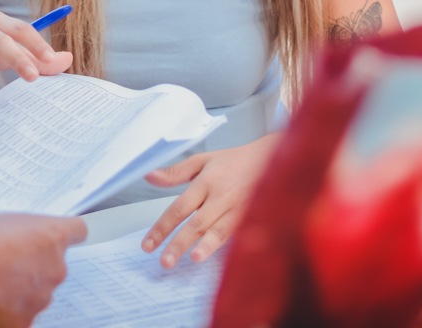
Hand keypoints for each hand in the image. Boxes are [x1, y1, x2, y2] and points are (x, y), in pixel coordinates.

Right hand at [0, 213, 85, 327]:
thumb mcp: (0, 221)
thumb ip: (23, 232)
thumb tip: (21, 241)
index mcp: (53, 237)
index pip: (79, 231)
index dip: (66, 235)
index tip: (58, 237)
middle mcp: (55, 268)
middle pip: (54, 267)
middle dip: (35, 266)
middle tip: (7, 263)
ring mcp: (42, 298)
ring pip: (37, 292)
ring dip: (22, 289)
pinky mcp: (25, 321)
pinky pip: (21, 315)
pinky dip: (8, 311)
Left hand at [140, 135, 279, 268]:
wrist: (273, 158)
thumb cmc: (234, 162)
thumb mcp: (202, 160)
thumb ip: (175, 172)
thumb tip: (149, 177)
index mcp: (206, 181)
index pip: (179, 208)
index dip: (162, 227)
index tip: (148, 245)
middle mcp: (222, 196)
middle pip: (197, 223)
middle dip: (179, 243)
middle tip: (164, 262)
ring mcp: (240, 209)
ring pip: (220, 231)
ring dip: (207, 246)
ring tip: (193, 259)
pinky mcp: (254, 218)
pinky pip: (239, 235)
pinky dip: (230, 246)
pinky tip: (220, 257)